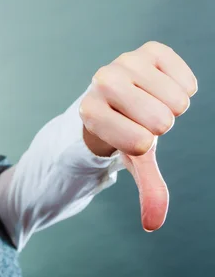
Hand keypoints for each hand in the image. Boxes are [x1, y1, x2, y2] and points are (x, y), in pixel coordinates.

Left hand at [79, 41, 197, 231]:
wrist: (119, 97)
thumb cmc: (124, 131)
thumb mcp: (133, 161)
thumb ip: (147, 190)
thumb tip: (152, 225)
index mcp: (90, 111)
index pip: (138, 142)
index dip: (141, 144)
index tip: (128, 137)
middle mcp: (102, 81)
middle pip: (161, 120)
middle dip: (160, 126)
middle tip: (141, 119)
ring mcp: (125, 61)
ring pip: (177, 100)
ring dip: (172, 107)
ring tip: (150, 103)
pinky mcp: (150, 50)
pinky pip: (187, 80)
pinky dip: (184, 89)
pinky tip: (161, 87)